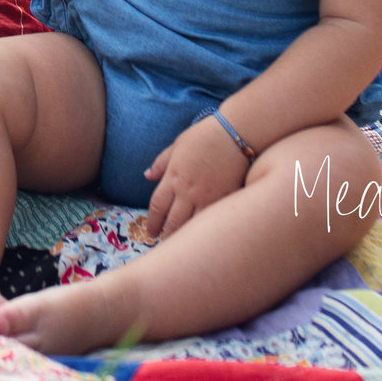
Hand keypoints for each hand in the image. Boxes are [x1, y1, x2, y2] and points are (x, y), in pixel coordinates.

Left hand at [139, 116, 251, 242]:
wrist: (235, 134)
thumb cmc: (204, 136)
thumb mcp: (177, 145)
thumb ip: (161, 163)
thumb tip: (146, 175)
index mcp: (173, 177)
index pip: (157, 206)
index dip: (152, 222)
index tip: (151, 232)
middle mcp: (188, 191)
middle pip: (172, 221)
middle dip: (166, 235)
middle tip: (164, 244)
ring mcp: (207, 197)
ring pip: (192, 225)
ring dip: (184, 236)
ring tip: (182, 246)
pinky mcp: (225, 199)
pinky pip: (212, 220)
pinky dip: (206, 229)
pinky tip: (204, 236)